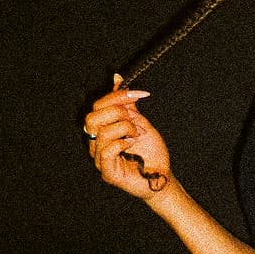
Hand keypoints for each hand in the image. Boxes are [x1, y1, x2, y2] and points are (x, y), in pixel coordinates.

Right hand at [83, 74, 171, 200]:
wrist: (161, 176)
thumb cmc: (150, 151)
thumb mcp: (139, 121)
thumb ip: (127, 103)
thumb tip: (117, 78)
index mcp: (102, 129)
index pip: (98, 106)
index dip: (117, 96)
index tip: (139, 94)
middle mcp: (96, 143)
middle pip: (92, 117)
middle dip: (117, 112)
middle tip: (135, 118)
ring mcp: (99, 158)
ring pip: (102, 132)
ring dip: (126, 128)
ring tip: (138, 134)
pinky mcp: (107, 172)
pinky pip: (107, 150)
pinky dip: (122, 143)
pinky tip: (132, 145)